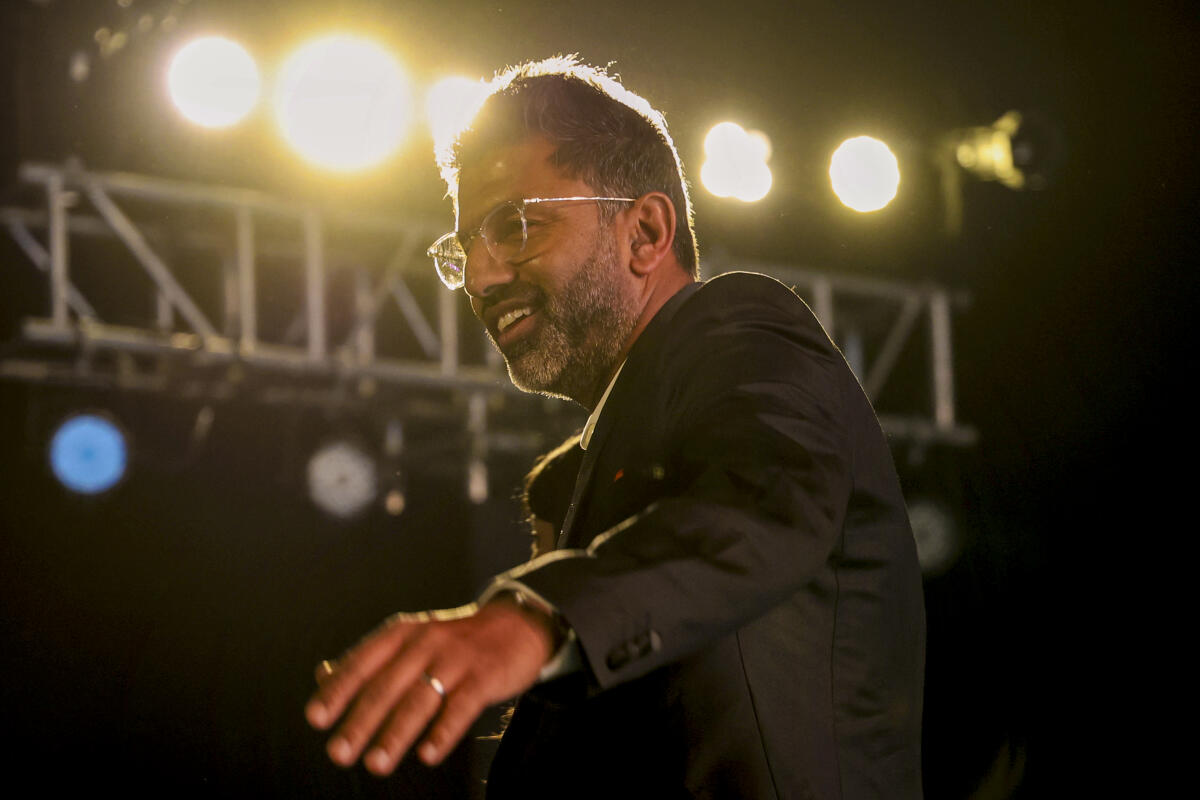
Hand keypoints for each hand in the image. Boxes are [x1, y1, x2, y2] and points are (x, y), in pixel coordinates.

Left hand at [306, 597, 556, 774]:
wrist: (515, 625)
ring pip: (421, 698)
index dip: (337, 690)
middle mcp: (426, 642)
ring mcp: (456, 658)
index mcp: (402, 634)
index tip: (316, 718)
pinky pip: (462, 705)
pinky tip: (428, 753)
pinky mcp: (485, 675)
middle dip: (360, 721)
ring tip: (376, 763)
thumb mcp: (410, 641)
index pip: (362, 662)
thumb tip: (322, 675)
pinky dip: (444, 731)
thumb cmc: (454, 642)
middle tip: (339, 752)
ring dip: (396, 733)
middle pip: (387, 684)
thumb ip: (369, 660)